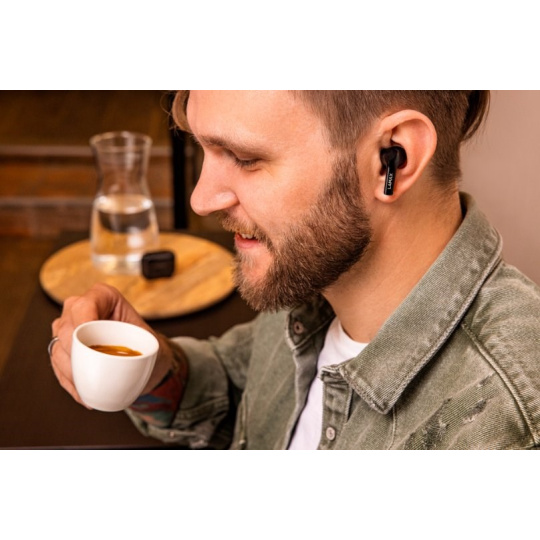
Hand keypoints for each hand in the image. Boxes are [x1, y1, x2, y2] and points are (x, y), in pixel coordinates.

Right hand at [50, 283, 172, 406]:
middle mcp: (78, 307)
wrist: (144, 357)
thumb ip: (137, 344)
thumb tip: (124, 361)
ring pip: (58, 350)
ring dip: (72, 373)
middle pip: (66, 330)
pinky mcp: (61, 348)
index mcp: (102, 296)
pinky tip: (84, 395)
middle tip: (92, 373)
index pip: (84, 307)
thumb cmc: (147, 344)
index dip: (82, 324)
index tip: (90, 346)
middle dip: (76, 355)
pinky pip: (58, 366)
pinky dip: (71, 383)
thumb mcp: (148, 339)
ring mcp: (66, 327)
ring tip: (90, 389)